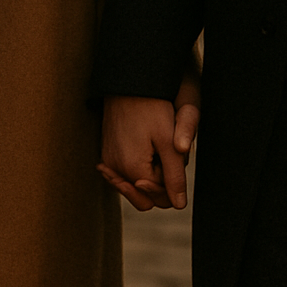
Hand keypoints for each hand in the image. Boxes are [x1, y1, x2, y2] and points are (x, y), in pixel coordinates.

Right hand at [98, 89, 198, 212]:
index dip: (173, 182)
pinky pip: (125, 171)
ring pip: (136, 182)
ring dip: (150, 172)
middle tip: (168, 151)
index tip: (176, 156)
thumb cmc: (152, 108)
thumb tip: (179, 205)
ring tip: (158, 147)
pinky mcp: (107, 152)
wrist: (129, 82)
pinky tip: (146, 149)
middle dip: (161, 179)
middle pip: (145, 194)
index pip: (160, 197)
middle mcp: (114, 170)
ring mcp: (108, 161)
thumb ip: (174, 176)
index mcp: (130, 170)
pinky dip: (138, 166)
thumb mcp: (168, 142)